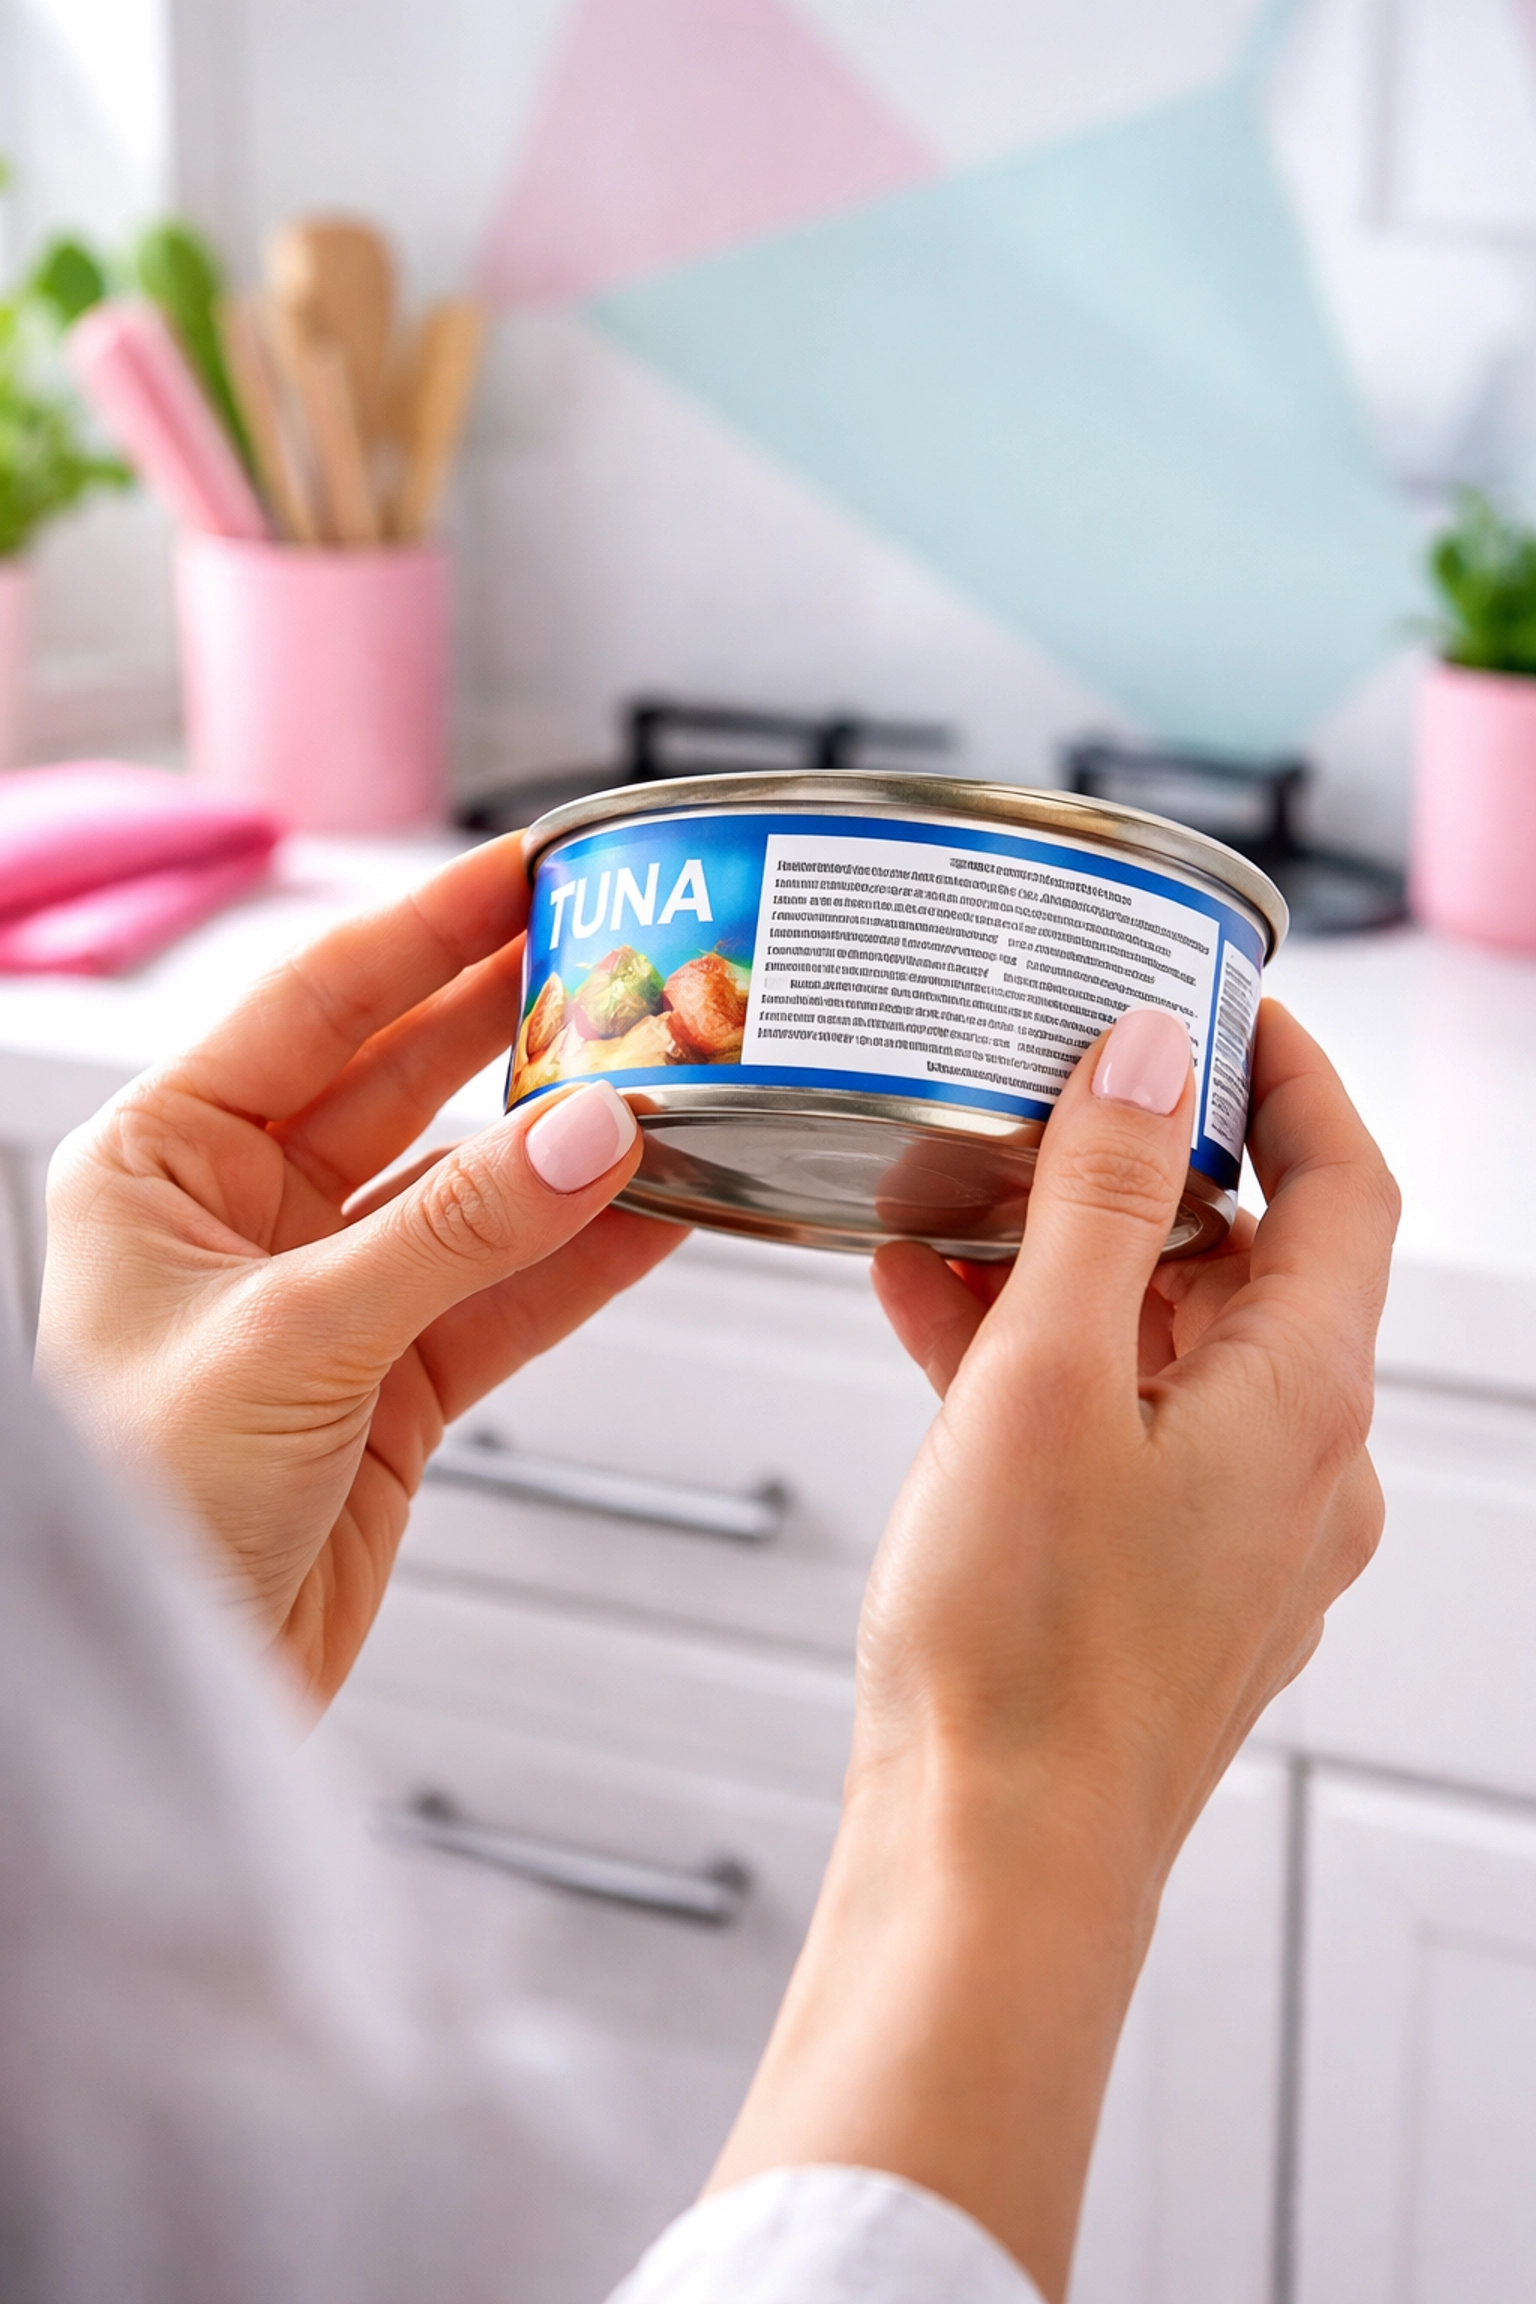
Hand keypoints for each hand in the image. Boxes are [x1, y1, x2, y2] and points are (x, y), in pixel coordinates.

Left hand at [36, 837, 682, 1706]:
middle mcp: (244, 1213)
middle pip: (402, 1079)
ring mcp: (330, 1295)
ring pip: (471, 1189)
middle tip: (619, 958)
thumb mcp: (294, 1341)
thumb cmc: (139, 1509)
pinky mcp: (395, 1381)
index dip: (425, 932)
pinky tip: (659, 1212)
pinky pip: (508, 1292)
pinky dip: (584, 1258)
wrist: (167, 1685)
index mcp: (164, 1160)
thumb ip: (456, 1233)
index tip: (523, 873)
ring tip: (667, 1085)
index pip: (314, 1006)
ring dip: (567, 1150)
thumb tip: (589, 1134)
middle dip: (510, 1022)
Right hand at [710, 1002, 1397, 2299]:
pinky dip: (1038, 1358)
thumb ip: (1101, 1200)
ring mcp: (1229, 1528)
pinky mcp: (1154, 1577)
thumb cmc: (1025, 1650)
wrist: (992, 1864)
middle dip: (1145, 1167)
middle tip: (1050, 1090)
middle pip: (1253, 1260)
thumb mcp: (1046, 1375)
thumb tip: (1146, 1063)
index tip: (1221, 1005)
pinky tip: (928, 1316)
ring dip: (1071, 1262)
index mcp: (1306, 1398)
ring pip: (1168, 1342)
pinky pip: (1116, 1424)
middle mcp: (1296, 1463)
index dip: (1292, 1076)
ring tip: (955, 1198)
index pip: (1347, 1183)